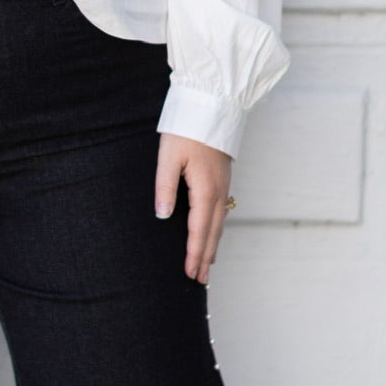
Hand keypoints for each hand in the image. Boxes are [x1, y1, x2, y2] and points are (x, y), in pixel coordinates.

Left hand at [155, 132, 233, 283]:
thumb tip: (163, 216)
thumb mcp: (169, 157)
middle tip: (200, 280)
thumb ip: (164, 188)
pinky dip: (216, 229)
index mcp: (205, 190)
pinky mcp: (222, 178)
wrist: (212, 105)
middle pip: (212, 232)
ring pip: (219, 223)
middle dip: (206, 257)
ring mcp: (223, 185)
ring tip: (208, 265)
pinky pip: (221, 212)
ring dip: (213, 245)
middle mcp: (218, 191)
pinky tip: (213, 233)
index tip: (190, 274)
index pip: (199, 230)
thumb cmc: (186, 130)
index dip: (194, 254)